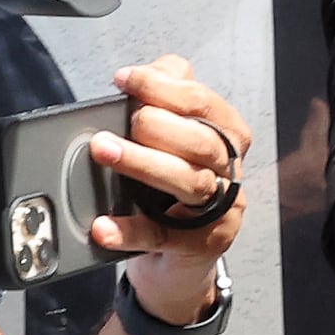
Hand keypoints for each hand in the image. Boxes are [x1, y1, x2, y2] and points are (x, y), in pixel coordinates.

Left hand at [88, 55, 252, 321]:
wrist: (180, 260)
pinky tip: (104, 226)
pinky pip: (164, 236)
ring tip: (104, 152)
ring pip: (190, 182)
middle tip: (117, 123)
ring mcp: (221, 210)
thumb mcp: (173, 143)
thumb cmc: (172, 190)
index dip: (163, 87)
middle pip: (202, 142)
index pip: (202, 102)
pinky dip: (132, 230)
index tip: (124, 79)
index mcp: (227, 136)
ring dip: (144, 164)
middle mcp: (230, 170)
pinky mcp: (200, 246)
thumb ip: (164, 103)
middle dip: (158, 126)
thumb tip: (142, 74)